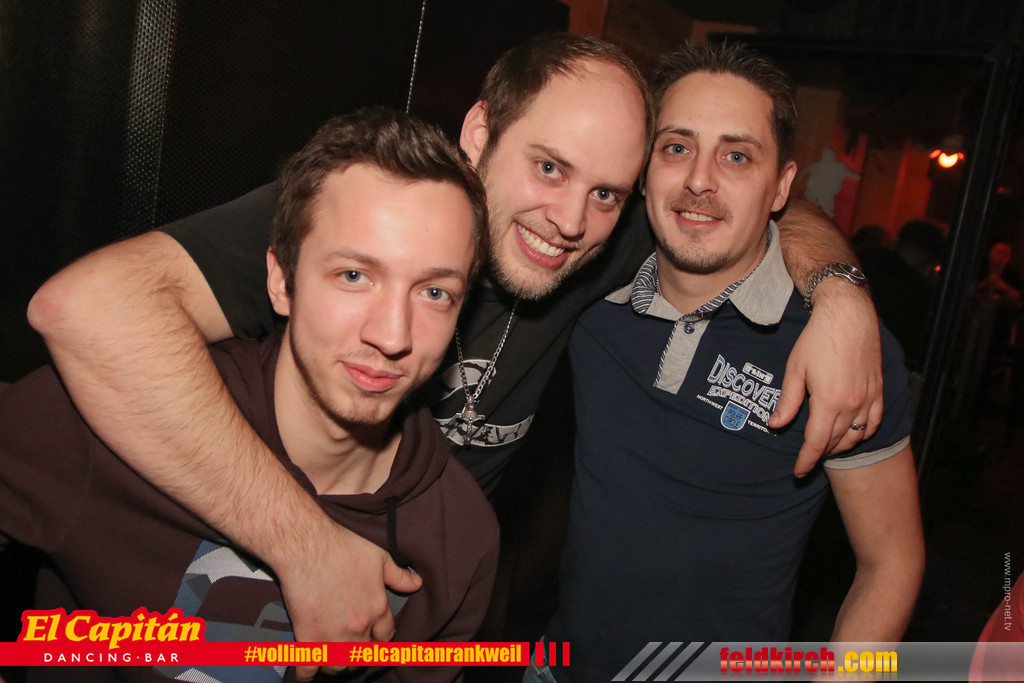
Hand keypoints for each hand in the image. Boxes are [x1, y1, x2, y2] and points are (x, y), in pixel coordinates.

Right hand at [274, 522, 422, 680]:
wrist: (308, 547)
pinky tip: (309, 669)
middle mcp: (359, 628)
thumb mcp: (380, 557)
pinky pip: (309, 670)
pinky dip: (308, 673)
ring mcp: (334, 637)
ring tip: (335, 654)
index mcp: (378, 609)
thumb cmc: (343, 548)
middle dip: (361, 652)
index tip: (373, 634)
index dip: (380, 636)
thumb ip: (399, 575)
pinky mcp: (309, 640)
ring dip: (339, 662)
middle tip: (353, 646)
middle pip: (364, 655)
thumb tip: (417, 583)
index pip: (386, 636)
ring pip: (341, 666)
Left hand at [768, 281, 882, 476]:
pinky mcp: (879, 390)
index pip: (817, 443)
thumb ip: (787, 401)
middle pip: (836, 442)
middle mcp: (853, 404)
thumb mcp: (795, 370)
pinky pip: (874, 423)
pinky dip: (862, 435)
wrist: (848, 316)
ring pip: (856, 436)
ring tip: (825, 449)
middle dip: (820, 455)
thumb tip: (776, 424)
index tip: (798, 471)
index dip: (806, 460)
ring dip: (840, 446)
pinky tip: (852, 436)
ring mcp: (869, 398)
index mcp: (829, 401)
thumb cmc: (817, 339)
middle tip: (807, 461)